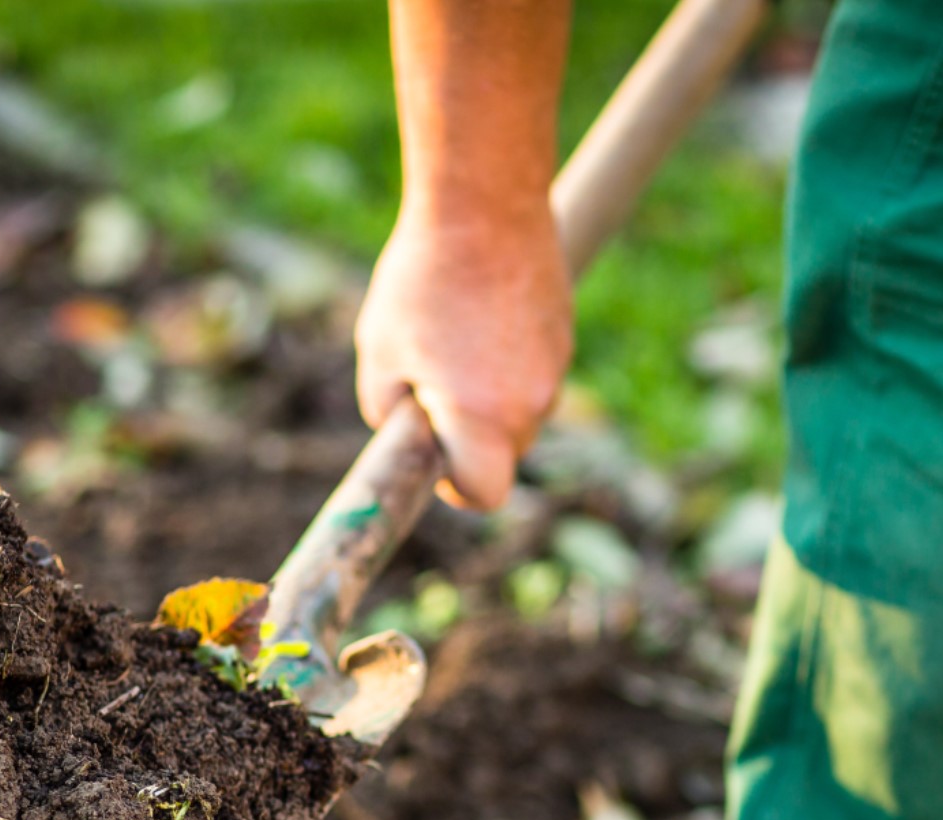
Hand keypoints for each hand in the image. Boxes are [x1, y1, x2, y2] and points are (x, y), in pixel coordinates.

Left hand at [354, 204, 571, 510]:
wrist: (484, 202)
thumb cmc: (422, 279)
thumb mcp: (379, 353)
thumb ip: (388, 413)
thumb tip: (408, 435)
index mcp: (482, 418)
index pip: (485, 495)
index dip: (457, 489)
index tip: (436, 462)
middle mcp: (530, 404)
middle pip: (503, 456)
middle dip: (468, 437)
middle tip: (429, 384)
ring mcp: (555, 370)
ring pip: (518, 413)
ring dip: (487, 397)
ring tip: (452, 336)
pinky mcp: (563, 337)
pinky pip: (531, 374)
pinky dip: (507, 363)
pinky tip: (480, 314)